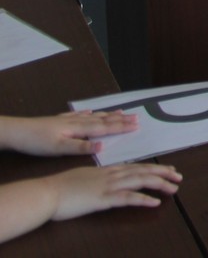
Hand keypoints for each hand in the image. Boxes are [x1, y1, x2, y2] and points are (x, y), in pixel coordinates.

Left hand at [0, 111, 138, 157]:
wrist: (17, 132)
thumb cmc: (37, 142)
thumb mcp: (59, 148)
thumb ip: (81, 147)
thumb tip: (103, 146)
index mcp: (79, 129)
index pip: (105, 128)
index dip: (121, 127)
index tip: (137, 126)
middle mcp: (77, 122)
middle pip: (103, 120)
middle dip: (120, 120)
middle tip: (136, 117)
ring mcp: (68, 120)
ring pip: (94, 117)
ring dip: (108, 116)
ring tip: (121, 112)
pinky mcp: (59, 121)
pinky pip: (80, 115)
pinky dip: (89, 113)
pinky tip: (91, 112)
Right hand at [48, 163, 181, 221]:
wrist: (46, 193)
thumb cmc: (60, 187)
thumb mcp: (82, 177)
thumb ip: (96, 177)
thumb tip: (105, 178)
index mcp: (106, 170)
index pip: (135, 166)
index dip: (154, 167)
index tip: (168, 169)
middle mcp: (110, 175)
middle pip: (142, 170)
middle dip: (163, 173)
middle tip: (179, 177)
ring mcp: (107, 186)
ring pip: (140, 181)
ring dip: (159, 184)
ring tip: (174, 188)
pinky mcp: (103, 199)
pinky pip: (127, 197)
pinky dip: (143, 199)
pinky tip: (155, 202)